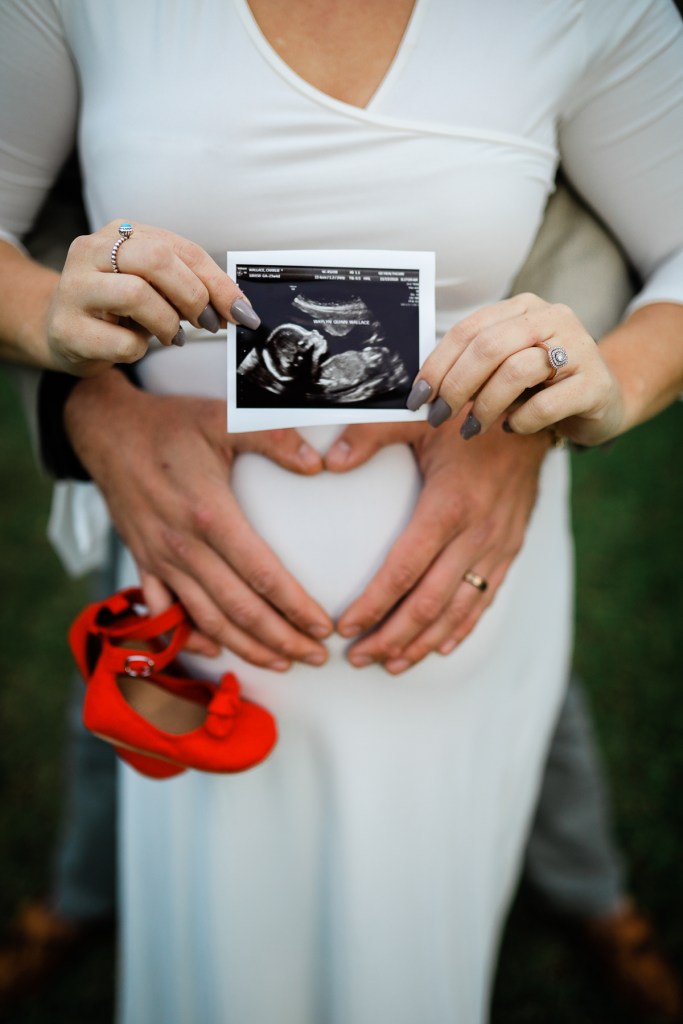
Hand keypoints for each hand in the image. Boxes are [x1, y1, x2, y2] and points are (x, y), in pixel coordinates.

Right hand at [46, 220, 259, 375]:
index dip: (218, 282)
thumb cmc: (116, 308)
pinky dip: (139, 349)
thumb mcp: (153, 286)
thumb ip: (189, 286)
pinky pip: (122, 341)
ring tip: (169, 335)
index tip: (243, 312)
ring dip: (167, 323)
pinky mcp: (67, 328)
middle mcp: (91, 250)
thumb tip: (237, 308)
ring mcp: (74, 288)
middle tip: (206, 323)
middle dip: (193, 296)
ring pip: (137, 295)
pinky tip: (134, 346)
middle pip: (156, 260)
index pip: (180, 248)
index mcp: (119, 233)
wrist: (58, 330)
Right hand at [64, 370, 332, 668]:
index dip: (296, 607)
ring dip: (245, 647)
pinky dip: (187, 636)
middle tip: (316, 657)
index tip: (324, 626)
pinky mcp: (142, 561)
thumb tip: (317, 463)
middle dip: (281, 640)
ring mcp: (160, 559)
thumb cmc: (170, 424)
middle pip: (239, 609)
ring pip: (206, 619)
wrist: (106, 430)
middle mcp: (184, 547)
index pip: (263, 575)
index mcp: (210, 515)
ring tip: (280, 662)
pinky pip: (162, 613)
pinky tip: (213, 649)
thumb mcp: (224, 418)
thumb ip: (273, 438)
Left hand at [325, 416, 549, 672]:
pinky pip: (486, 597)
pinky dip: (462, 628)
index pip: (404, 569)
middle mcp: (478, 532)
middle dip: (391, 636)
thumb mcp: (418, 412)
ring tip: (390, 664)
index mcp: (450, 504)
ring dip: (423, 642)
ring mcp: (499, 543)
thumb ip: (370, 434)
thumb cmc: (469, 408)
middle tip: (358, 659)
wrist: (534, 408)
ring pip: (459, 609)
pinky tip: (439, 647)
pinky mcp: (512, 546)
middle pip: (429, 602)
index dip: (373, 604)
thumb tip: (328, 461)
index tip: (345, 627)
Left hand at [407, 293, 623, 446]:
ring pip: (516, 372)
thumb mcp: (505, 367)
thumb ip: (472, 369)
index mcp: (523, 308)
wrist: (606, 397)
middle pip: (489, 348)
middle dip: (455, 387)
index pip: (468, 330)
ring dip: (484, 407)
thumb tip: (425, 392)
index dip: (437, 365)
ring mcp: (577, 348)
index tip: (418, 398)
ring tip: (472, 428)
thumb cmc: (544, 384)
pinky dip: (520, 422)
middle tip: (439, 418)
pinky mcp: (594, 383)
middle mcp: (552, 318)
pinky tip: (514, 427)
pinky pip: (546, 405)